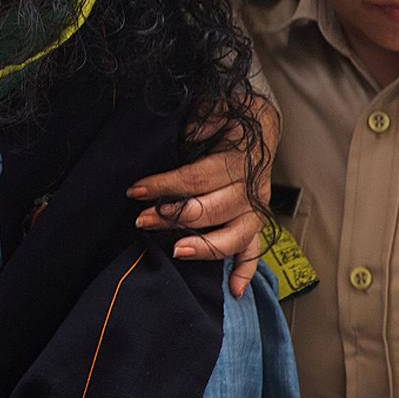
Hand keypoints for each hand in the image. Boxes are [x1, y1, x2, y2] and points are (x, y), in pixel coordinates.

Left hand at [129, 100, 279, 297]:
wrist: (263, 127)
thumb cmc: (231, 119)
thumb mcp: (220, 106)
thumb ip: (207, 116)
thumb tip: (194, 127)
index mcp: (238, 160)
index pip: (198, 178)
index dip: (165, 185)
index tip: (136, 190)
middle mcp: (250, 189)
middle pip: (213, 210)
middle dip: (174, 217)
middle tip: (142, 221)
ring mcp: (254, 210)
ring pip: (236, 237)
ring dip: (205, 248)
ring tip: (176, 252)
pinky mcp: (255, 224)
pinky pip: (254, 252)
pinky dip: (245, 271)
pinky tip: (233, 291)